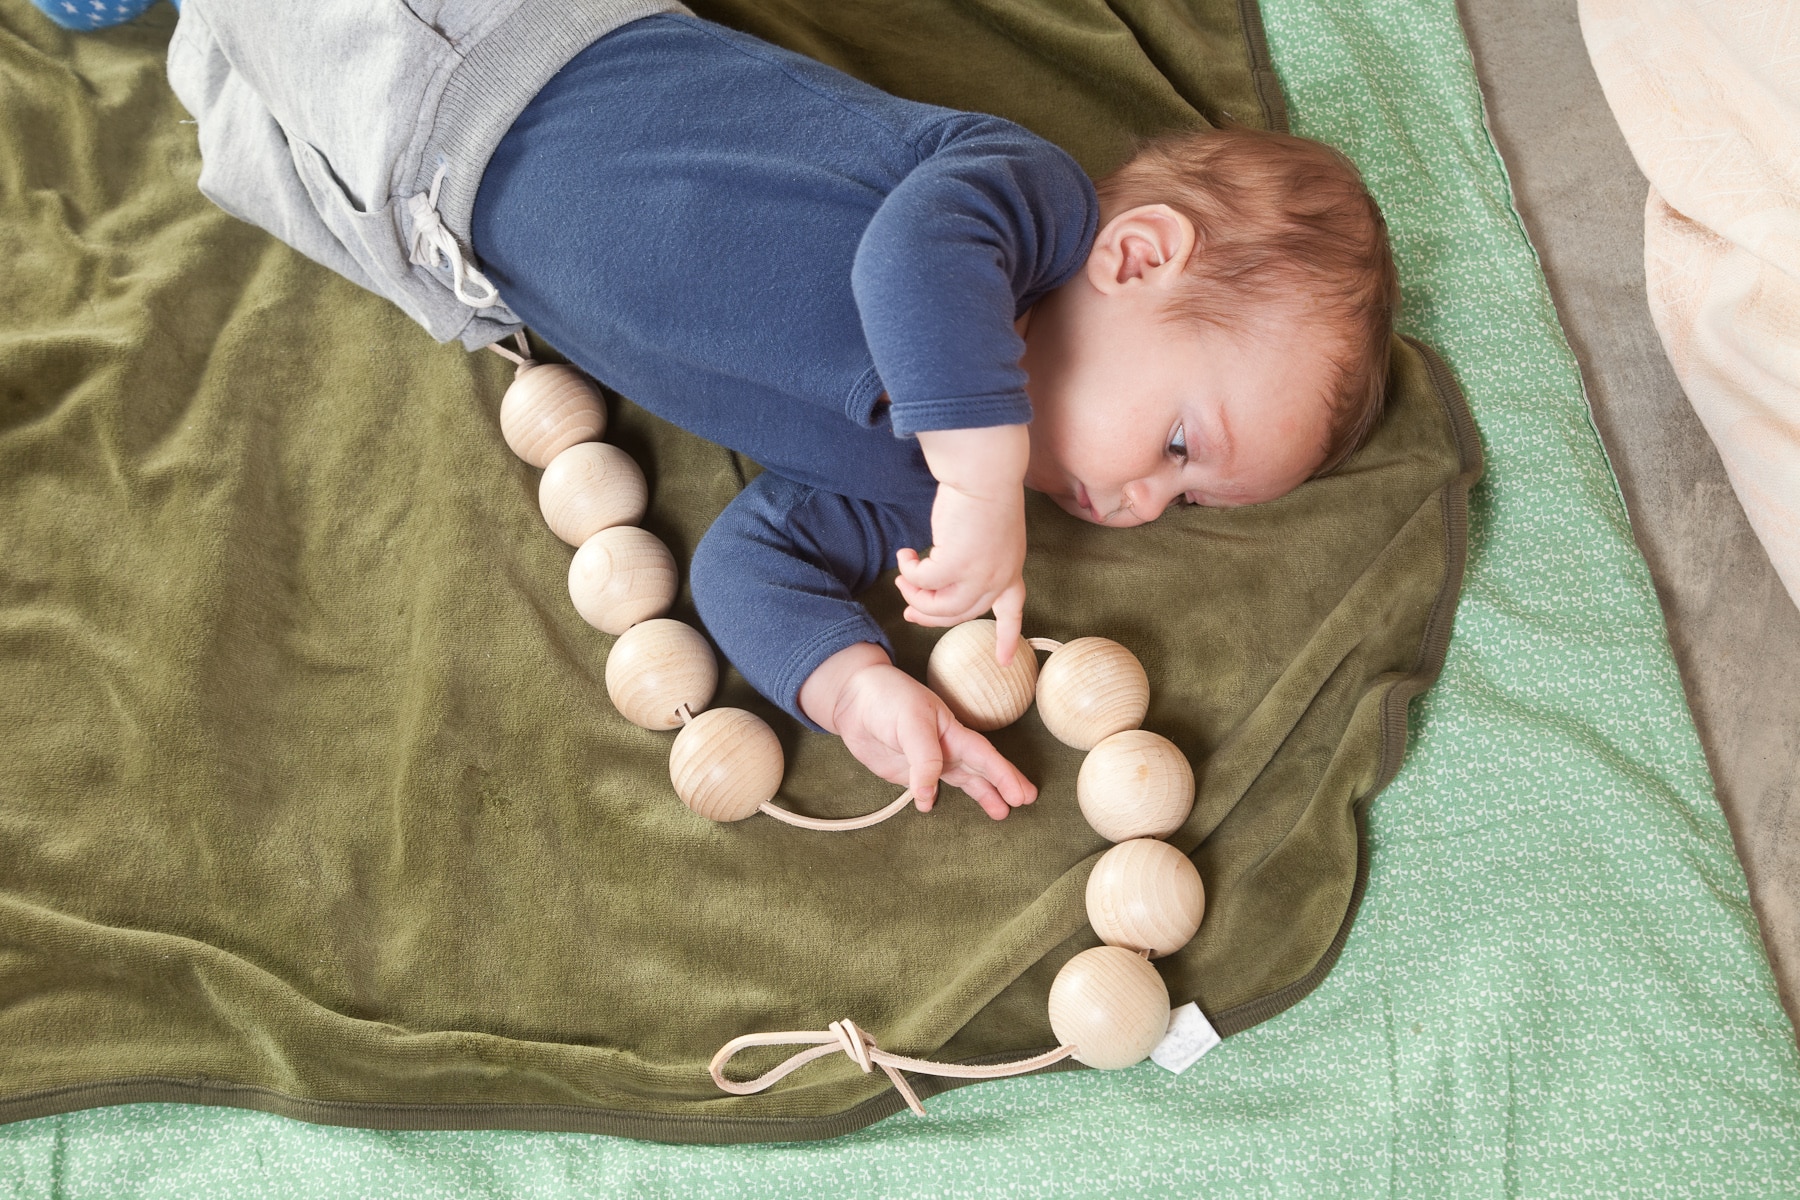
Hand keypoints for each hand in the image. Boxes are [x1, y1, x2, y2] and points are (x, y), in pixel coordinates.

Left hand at [799, 643, 1036, 819]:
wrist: (852, 700)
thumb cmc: (887, 698)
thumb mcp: (911, 721)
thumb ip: (923, 757)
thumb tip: (928, 795)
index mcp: (952, 730)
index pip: (984, 756)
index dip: (1004, 775)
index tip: (1022, 795)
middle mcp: (946, 747)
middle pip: (981, 769)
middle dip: (1004, 785)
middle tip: (1027, 801)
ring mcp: (928, 761)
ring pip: (962, 780)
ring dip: (982, 795)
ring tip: (1002, 813)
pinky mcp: (908, 772)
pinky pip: (929, 788)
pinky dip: (936, 798)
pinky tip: (937, 807)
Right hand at [899, 425, 1030, 664]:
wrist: (984, 474)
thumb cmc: (985, 493)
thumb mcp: (990, 534)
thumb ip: (975, 557)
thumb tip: (942, 572)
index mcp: (1011, 569)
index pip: (1013, 611)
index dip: (1008, 638)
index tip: (1005, 661)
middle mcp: (997, 578)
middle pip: (961, 614)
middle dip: (931, 616)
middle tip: (908, 611)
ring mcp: (977, 575)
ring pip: (940, 606)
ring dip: (916, 596)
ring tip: (902, 580)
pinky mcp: (954, 565)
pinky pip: (922, 581)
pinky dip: (908, 572)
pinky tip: (905, 554)